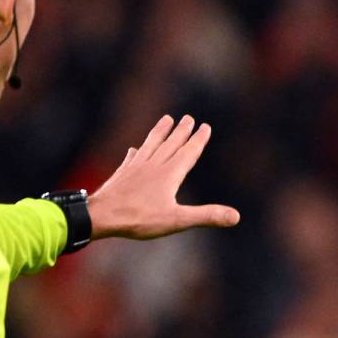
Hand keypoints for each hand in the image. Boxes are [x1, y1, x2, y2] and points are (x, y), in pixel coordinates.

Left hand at [87, 114, 241, 239]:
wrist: (101, 216)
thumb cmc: (139, 218)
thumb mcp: (177, 220)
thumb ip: (207, 216)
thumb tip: (236, 216)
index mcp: (169, 174)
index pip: (188, 152)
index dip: (197, 140)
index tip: (205, 126)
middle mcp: (153, 166)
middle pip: (170, 144)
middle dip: (181, 131)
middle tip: (188, 117)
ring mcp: (136, 168)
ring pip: (151, 145)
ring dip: (160, 132)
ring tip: (166, 119)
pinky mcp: (121, 175)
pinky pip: (131, 159)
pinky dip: (135, 152)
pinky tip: (133, 149)